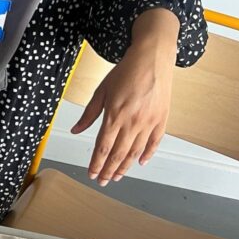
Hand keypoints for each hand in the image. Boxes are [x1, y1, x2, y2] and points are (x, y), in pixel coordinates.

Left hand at [71, 10, 179, 185]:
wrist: (152, 58)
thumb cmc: (125, 72)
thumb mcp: (101, 91)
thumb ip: (89, 114)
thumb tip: (76, 130)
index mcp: (115, 116)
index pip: (103, 147)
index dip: (96, 164)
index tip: (92, 174)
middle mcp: (133, 122)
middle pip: (118, 154)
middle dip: (108, 170)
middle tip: (102, 181)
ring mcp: (149, 122)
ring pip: (135, 152)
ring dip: (125, 166)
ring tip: (117, 176)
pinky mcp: (162, 119)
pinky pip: (154, 142)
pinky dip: (147, 154)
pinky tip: (139, 163)